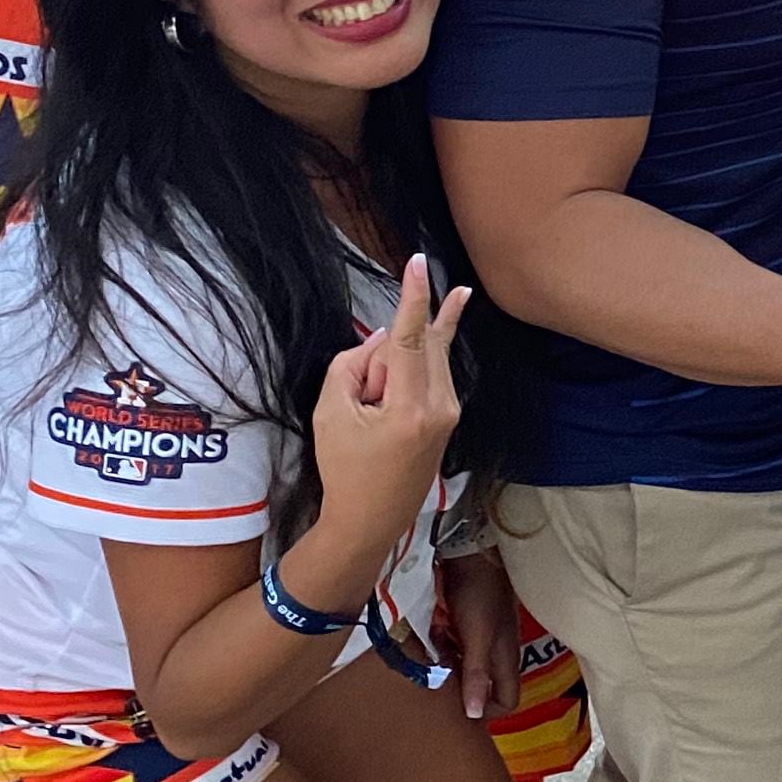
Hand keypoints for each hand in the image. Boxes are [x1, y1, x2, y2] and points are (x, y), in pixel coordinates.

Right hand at [312, 257, 470, 555]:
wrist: (371, 518)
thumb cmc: (345, 469)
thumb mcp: (330, 413)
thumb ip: (352, 364)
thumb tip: (383, 337)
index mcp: (411, 407)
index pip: (409, 337)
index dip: (412, 296)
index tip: (420, 263)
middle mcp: (441, 405)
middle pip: (415, 344)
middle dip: (382, 358)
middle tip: (364, 399)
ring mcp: (451, 411)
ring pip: (422, 358)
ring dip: (391, 373)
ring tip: (371, 414)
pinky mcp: (450, 416)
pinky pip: (427, 375)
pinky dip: (401, 381)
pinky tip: (386, 401)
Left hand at [436, 549, 524, 718]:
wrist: (474, 551)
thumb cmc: (478, 594)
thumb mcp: (477, 636)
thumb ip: (477, 673)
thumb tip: (475, 717)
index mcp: (506, 658)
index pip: (507, 701)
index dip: (486, 712)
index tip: (456, 711)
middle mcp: (499, 651)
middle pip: (486, 685)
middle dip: (462, 689)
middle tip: (437, 683)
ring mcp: (486, 635)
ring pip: (469, 666)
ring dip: (450, 666)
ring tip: (431, 657)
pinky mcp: (472, 621)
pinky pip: (459, 645)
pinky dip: (446, 646)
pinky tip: (433, 635)